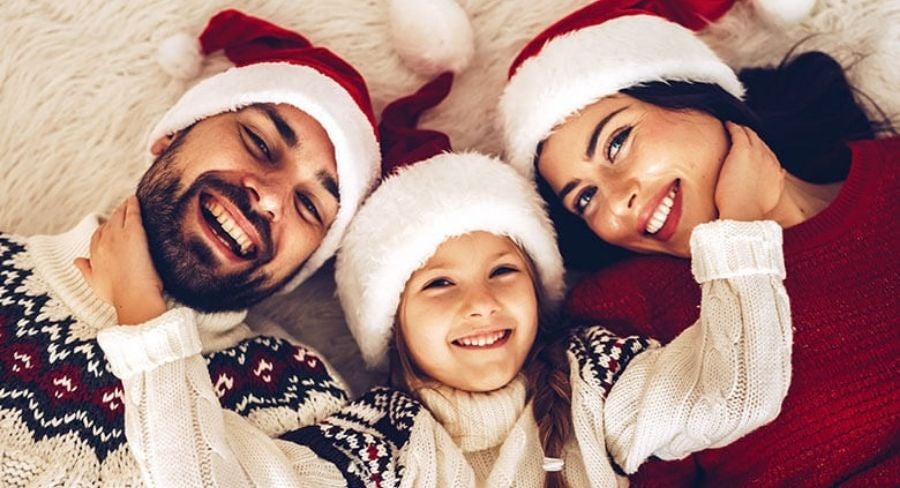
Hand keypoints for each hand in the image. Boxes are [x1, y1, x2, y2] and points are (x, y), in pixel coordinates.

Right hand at [74, 196, 166, 324]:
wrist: (133, 298)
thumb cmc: (118, 296)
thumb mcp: (95, 283)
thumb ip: (86, 270)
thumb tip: (76, 261)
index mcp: (94, 254)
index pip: (97, 236)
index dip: (104, 229)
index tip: (110, 226)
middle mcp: (103, 242)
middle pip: (108, 223)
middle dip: (114, 215)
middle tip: (122, 209)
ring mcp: (118, 236)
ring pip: (119, 216)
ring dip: (123, 208)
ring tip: (129, 202)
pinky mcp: (134, 233)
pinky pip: (132, 213)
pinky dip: (133, 204)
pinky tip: (135, 199)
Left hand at [715, 122, 785, 220]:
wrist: (743, 213)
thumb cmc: (751, 211)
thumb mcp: (771, 196)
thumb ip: (776, 183)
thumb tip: (781, 174)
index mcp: (775, 170)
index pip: (767, 153)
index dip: (759, 149)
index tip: (751, 148)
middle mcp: (768, 158)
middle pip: (760, 141)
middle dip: (751, 136)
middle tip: (741, 132)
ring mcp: (756, 152)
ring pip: (750, 134)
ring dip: (742, 129)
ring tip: (734, 126)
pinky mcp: (742, 150)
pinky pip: (738, 132)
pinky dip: (733, 126)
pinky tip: (727, 124)